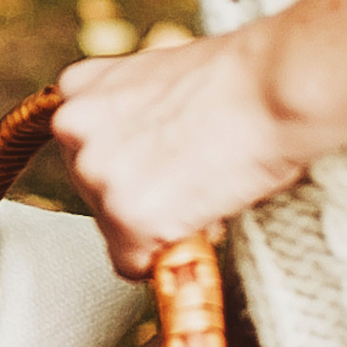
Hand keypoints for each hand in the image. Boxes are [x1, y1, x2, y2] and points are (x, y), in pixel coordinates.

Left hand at [53, 31, 300, 278]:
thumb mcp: (158, 82)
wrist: (273, 88)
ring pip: (114, 229)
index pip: (86, 152)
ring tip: (202, 189)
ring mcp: (96, 173)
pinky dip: (167, 255)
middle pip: (95, 193)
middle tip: (190, 177)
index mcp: (79, 89)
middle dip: (140, 196)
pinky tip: (199, 218)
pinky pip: (133, 264)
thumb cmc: (238, 82)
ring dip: (155, 224)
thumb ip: (130, 118)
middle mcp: (74, 128)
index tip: (160, 164)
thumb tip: (139, 157)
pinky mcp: (126, 216)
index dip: (132, 166)